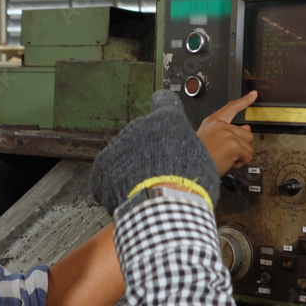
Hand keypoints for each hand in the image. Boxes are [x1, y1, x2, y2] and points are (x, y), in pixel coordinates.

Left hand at [91, 90, 219, 214]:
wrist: (163, 204)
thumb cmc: (186, 183)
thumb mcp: (202, 158)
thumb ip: (190, 149)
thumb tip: (189, 155)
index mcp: (168, 121)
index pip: (165, 101)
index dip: (164, 105)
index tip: (161, 104)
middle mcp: (140, 126)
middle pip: (143, 135)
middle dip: (150, 151)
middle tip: (161, 171)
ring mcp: (119, 145)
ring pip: (127, 155)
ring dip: (134, 169)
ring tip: (148, 187)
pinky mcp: (103, 165)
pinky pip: (111, 173)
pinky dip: (118, 184)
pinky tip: (133, 195)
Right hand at [197, 91, 257, 174]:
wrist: (189, 170)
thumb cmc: (196, 159)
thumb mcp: (210, 141)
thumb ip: (228, 133)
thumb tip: (247, 129)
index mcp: (211, 122)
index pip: (231, 108)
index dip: (244, 101)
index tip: (253, 95)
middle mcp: (219, 125)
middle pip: (246, 134)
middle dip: (241, 147)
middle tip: (226, 153)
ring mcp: (227, 134)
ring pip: (248, 146)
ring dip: (240, 156)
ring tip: (225, 159)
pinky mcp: (233, 144)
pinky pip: (248, 156)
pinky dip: (241, 163)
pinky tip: (228, 163)